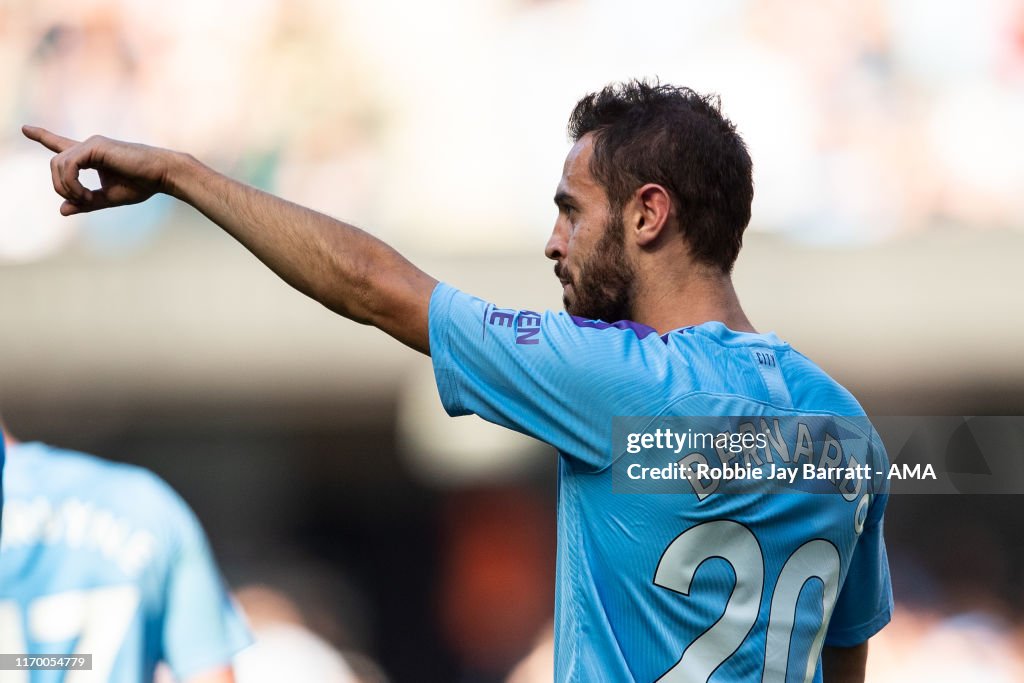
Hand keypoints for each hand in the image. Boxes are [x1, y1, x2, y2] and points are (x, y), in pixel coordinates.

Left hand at [22, 126, 174, 215]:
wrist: (162, 175)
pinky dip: (72, 184)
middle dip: (60, 187)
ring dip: (67, 188)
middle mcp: (88, 146)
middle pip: (54, 165)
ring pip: (58, 165)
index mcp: (91, 156)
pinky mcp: (95, 146)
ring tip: (87, 199)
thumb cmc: (142, 185)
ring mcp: (91, 144)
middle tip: (83, 202)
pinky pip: (68, 166)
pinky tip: (87, 194)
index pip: (61, 145)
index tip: (25, 128)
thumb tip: (61, 210)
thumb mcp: (109, 198)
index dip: (42, 136)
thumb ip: (85, 203)